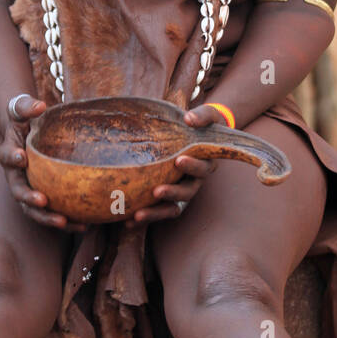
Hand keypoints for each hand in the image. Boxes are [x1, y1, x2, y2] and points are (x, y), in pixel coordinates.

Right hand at [0, 94, 84, 231]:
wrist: (27, 134)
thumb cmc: (26, 120)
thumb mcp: (22, 109)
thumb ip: (26, 106)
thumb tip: (40, 105)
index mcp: (9, 153)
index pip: (6, 156)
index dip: (12, 157)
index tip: (21, 157)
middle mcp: (15, 176)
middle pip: (18, 191)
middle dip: (29, 198)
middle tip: (42, 200)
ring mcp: (28, 190)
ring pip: (33, 210)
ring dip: (47, 218)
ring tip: (64, 221)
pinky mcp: (42, 200)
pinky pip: (51, 213)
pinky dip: (66, 221)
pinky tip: (84, 225)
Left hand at [131, 109, 220, 223]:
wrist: (195, 132)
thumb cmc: (201, 123)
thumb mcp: (208, 115)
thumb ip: (202, 116)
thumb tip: (189, 119)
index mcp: (206, 162)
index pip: (202, 168)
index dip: (192, 166)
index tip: (179, 160)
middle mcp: (195, 180)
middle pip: (187, 192)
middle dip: (172, 193)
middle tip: (157, 191)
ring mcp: (181, 191)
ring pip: (172, 208)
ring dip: (156, 213)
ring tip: (138, 215)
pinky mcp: (167, 198)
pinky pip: (158, 212)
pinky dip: (145, 217)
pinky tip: (127, 222)